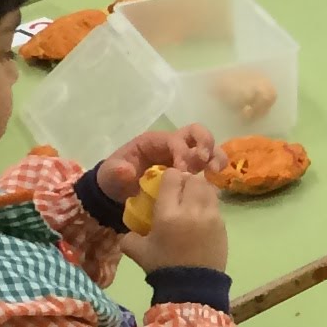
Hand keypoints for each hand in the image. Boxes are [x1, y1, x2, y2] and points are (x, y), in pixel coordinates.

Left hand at [96, 125, 214, 207]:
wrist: (118, 193)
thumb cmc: (115, 179)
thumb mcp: (110, 175)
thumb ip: (117, 172)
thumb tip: (127, 171)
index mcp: (153, 142)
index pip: (174, 140)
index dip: (182, 153)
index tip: (183, 172)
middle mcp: (172, 144)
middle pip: (195, 133)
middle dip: (204, 144)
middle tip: (205, 162)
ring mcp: (183, 156)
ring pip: (206, 146)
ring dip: (215, 155)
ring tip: (215, 171)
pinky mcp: (190, 169)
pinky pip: (207, 162)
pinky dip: (215, 167)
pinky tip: (216, 179)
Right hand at [122, 170, 226, 273]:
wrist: (193, 288)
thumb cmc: (163, 267)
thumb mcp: (138, 251)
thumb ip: (130, 236)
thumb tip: (129, 228)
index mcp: (168, 214)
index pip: (172, 178)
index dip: (168, 176)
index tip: (164, 183)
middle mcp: (192, 210)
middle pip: (193, 179)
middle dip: (185, 180)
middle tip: (179, 190)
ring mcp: (211, 216)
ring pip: (208, 188)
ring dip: (199, 189)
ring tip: (191, 199)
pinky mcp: (223, 225)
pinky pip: (216, 204)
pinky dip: (208, 203)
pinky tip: (200, 214)